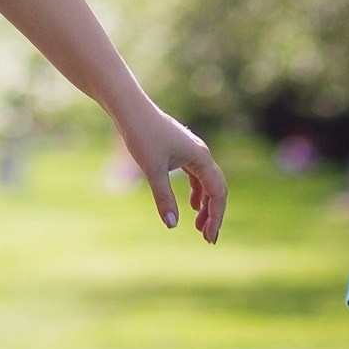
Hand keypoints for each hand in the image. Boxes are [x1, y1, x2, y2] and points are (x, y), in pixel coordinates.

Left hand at [120, 105, 227, 241]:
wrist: (130, 109)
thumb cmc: (142, 135)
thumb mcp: (152, 170)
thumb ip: (163, 197)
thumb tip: (172, 225)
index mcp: (201, 158)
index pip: (217, 193)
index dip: (216, 217)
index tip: (209, 238)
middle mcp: (201, 154)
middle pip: (217, 189)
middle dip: (214, 214)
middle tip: (208, 238)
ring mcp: (192, 152)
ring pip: (207, 183)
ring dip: (206, 205)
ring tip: (199, 226)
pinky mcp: (181, 150)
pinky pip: (197, 176)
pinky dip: (197, 193)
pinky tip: (193, 206)